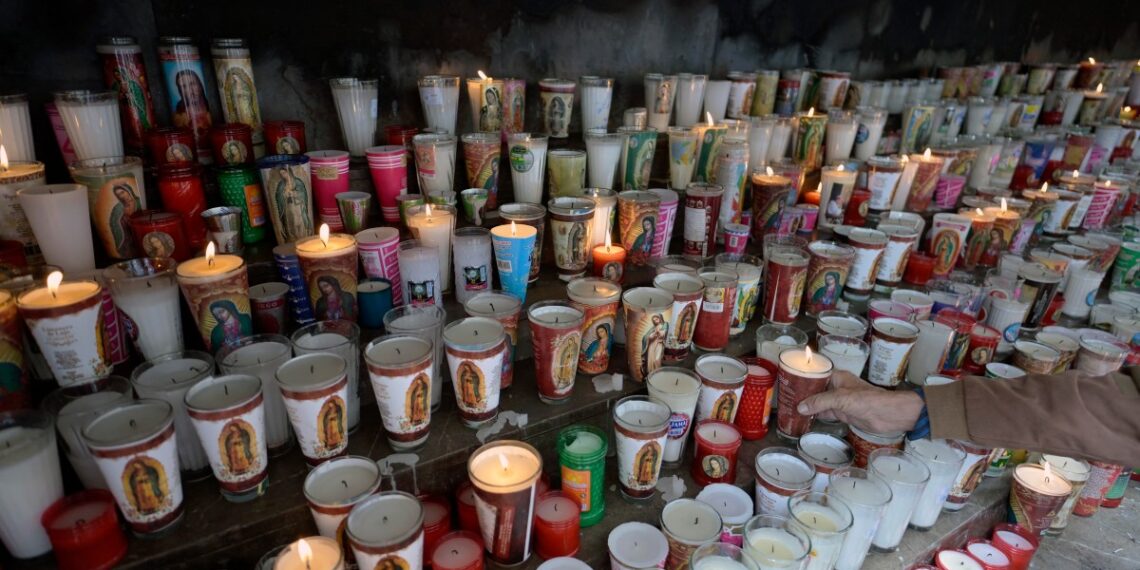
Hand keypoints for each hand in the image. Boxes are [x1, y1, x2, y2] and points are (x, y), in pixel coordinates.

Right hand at [798, 370, 923, 433]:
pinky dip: (815, 415)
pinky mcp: (842, 413)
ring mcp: (839, 401)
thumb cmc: (867, 400)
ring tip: (790, 408)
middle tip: (785, 397)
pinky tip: (804, 418)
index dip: (803, 377)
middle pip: (815, 389)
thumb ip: (820, 402)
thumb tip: (800, 408)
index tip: (787, 381)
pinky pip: (825, 413)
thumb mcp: (840, 399)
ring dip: (808, 405)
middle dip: (802, 393)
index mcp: (837, 377)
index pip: (816, 374)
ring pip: (819, 402)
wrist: (888, 415)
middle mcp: (836, 387)